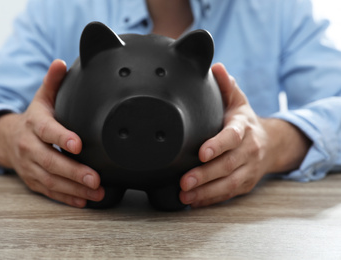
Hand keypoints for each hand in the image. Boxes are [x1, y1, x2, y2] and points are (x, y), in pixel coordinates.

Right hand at [0, 59, 103, 207]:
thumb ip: (53, 82)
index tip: (78, 145)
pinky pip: (49, 191)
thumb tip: (61, 62)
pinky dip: (66, 198)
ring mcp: (30, 166)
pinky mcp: (33, 180)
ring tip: (97, 193)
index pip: (47, 131)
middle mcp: (30, 147)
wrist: (9, 139)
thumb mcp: (41, 98)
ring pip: (51, 181)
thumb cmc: (34, 118)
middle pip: (51, 161)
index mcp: (34, 124)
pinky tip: (83, 201)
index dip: (62, 138)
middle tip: (96, 179)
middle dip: (74, 172)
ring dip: (74, 189)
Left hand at [179, 63, 310, 207]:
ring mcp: (249, 169)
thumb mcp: (238, 101)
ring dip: (206, 192)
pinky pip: (228, 194)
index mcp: (244, 128)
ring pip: (228, 184)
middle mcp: (249, 150)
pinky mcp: (245, 183)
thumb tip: (216, 67)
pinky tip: (194, 203)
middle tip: (184, 182)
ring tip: (185, 197)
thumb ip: (227, 86)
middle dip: (205, 175)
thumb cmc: (245, 121)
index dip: (218, 145)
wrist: (271, 142)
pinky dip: (211, 200)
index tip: (202, 153)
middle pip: (227, 165)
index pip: (232, 137)